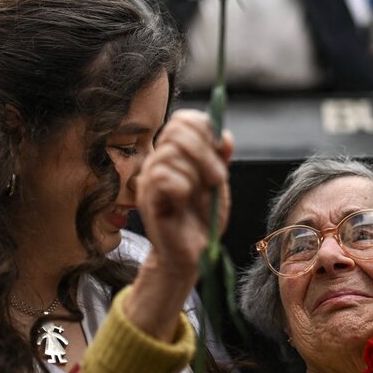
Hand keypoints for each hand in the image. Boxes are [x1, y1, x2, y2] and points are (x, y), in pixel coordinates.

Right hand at [136, 110, 232, 275]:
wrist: (193, 253)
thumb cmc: (202, 218)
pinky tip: (183, 201)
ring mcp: (149, 178)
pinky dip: (182, 187)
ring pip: (171, 153)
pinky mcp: (147, 198)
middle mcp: (159, 160)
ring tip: (200, 194)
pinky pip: (163, 177)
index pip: (184, 119)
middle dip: (205, 153)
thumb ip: (219, 157)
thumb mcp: (217, 183)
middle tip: (216, 179)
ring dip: (195, 174)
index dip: (206, 129)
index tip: (222, 152)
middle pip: (177, 130)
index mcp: (176, 152)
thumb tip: (224, 134)